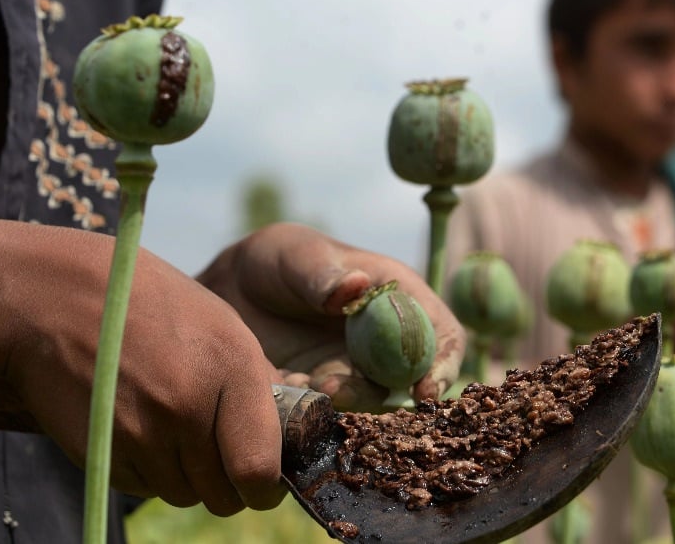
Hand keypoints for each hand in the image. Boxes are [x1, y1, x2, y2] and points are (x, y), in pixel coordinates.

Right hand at [0, 219, 285, 515]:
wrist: (57, 299)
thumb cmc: (150, 306)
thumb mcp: (221, 324)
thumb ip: (257, 381)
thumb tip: (286, 434)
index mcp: (232, 366)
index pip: (260, 468)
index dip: (266, 487)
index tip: (265, 484)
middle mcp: (189, 405)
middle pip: (225, 494)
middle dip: (229, 486)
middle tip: (221, 460)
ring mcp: (143, 433)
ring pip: (185, 495)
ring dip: (188, 478)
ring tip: (176, 432)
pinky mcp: (104, 453)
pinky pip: (145, 488)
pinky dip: (151, 473)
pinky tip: (141, 431)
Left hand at [197, 222, 464, 410]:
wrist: (231, 292)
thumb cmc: (277, 261)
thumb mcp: (295, 256)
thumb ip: (322, 273)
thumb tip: (356, 287)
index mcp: (400, 299)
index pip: (442, 335)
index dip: (443, 363)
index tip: (424, 387)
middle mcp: (388, 343)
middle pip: (410, 382)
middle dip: (380, 394)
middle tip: (335, 390)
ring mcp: (358, 374)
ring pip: (369, 405)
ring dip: (341, 405)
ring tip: (299, 384)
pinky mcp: (326, 398)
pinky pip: (330, 417)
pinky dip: (308, 413)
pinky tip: (279, 389)